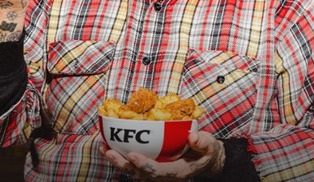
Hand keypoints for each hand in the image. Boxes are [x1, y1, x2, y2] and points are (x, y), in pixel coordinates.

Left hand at [101, 131, 224, 180]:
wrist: (206, 160)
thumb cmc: (206, 152)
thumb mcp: (210, 146)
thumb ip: (202, 143)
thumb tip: (192, 137)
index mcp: (177, 172)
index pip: (158, 171)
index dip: (144, 165)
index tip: (132, 155)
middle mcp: (164, 176)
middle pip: (140, 174)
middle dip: (123, 164)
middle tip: (110, 152)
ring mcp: (156, 173)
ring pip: (133, 171)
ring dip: (118, 161)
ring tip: (104, 148)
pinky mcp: (152, 167)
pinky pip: (133, 165)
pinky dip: (121, 157)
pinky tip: (110, 145)